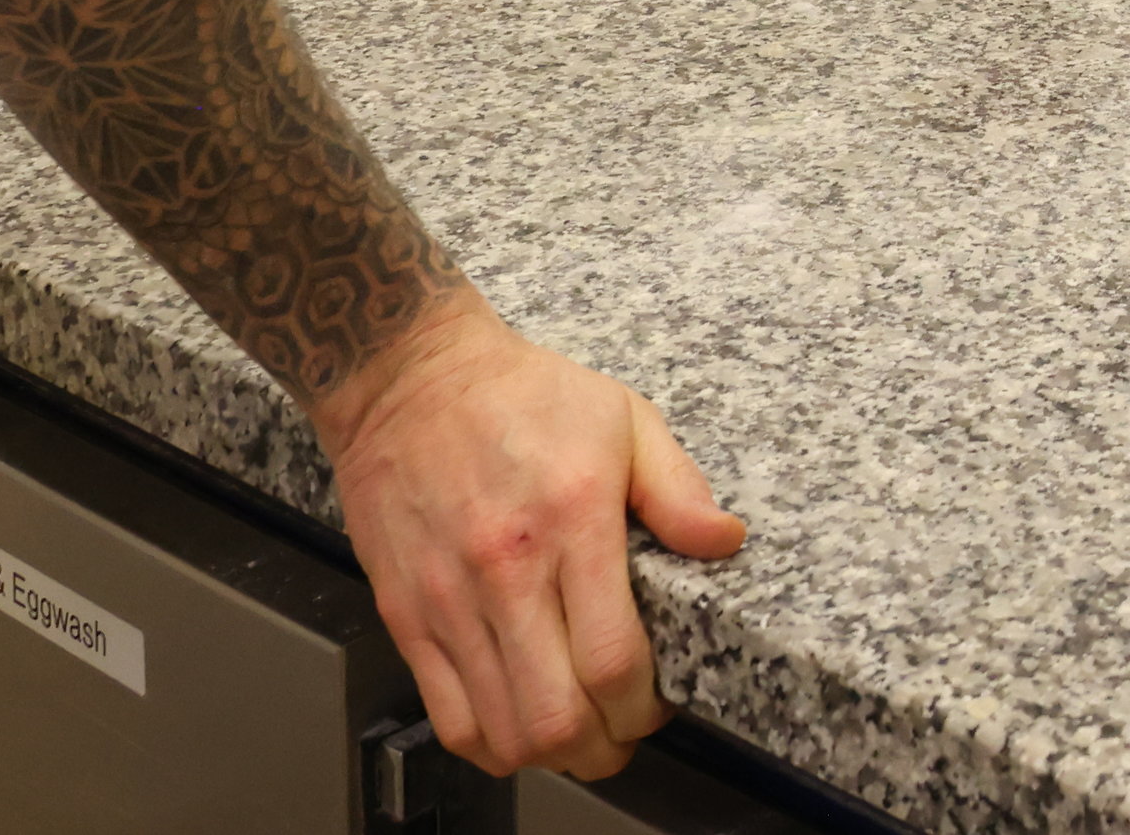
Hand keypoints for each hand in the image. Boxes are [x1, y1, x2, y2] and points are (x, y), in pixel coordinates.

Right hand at [312, 294, 749, 781]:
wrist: (407, 375)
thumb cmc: (519, 394)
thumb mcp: (623, 416)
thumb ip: (678, 488)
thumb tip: (724, 543)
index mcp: (572, 521)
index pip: (612, 660)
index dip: (644, 707)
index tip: (657, 701)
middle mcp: (506, 570)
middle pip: (557, 718)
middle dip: (603, 749)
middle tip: (621, 734)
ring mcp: (449, 599)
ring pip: (501, 732)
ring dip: (549, 754)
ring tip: (575, 733)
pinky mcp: (405, 614)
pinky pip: (446, 717)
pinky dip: (488, 743)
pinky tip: (516, 725)